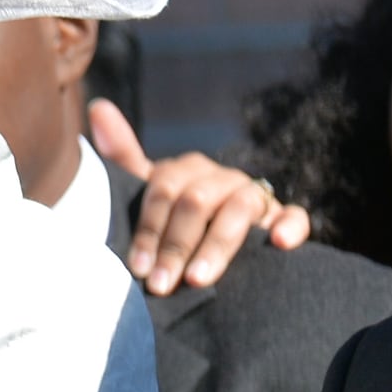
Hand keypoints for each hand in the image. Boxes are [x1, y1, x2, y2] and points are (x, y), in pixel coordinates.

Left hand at [94, 99, 307, 292]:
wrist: (209, 243)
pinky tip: (278, 243)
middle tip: (161, 284)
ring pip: (239, 209)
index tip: (137, 268)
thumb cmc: (169, 220)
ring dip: (217, 246)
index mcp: (185, 172)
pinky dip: (289, 227)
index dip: (148, 229)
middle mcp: (219, 178)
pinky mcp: (281, 217)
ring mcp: (252, 195)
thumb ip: (123, 156)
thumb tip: (98, 107)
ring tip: (198, 280)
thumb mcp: (144, 191)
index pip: (163, 190)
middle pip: (197, 202)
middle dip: (176, 246)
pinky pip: (294, 216)